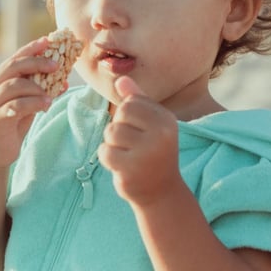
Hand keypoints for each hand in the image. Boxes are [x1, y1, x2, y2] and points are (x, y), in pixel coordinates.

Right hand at [0, 36, 59, 166]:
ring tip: (53, 92)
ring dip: (37, 86)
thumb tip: (63, 81)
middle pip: (13, 67)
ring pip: (15, 85)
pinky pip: (16, 106)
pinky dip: (34, 102)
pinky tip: (47, 104)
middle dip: (36, 62)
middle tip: (56, 64)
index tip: (47, 41)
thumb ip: (38, 93)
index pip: (13, 60)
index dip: (30, 49)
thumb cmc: (10, 128)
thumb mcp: (26, 107)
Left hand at [99, 76, 183, 206]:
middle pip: (119, 116)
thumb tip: (121, 79)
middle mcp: (160, 134)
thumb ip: (136, 101)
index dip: (127, 117)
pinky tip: (123, 167)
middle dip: (118, 129)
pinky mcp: (131, 170)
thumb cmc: (153, 153)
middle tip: (133, 146)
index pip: (130, 103)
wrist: (161, 192)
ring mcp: (146, 153)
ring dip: (112, 144)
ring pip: (110, 133)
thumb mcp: (150, 124)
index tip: (140, 132)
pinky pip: (105, 152)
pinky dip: (108, 159)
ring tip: (128, 156)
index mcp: (166, 120)